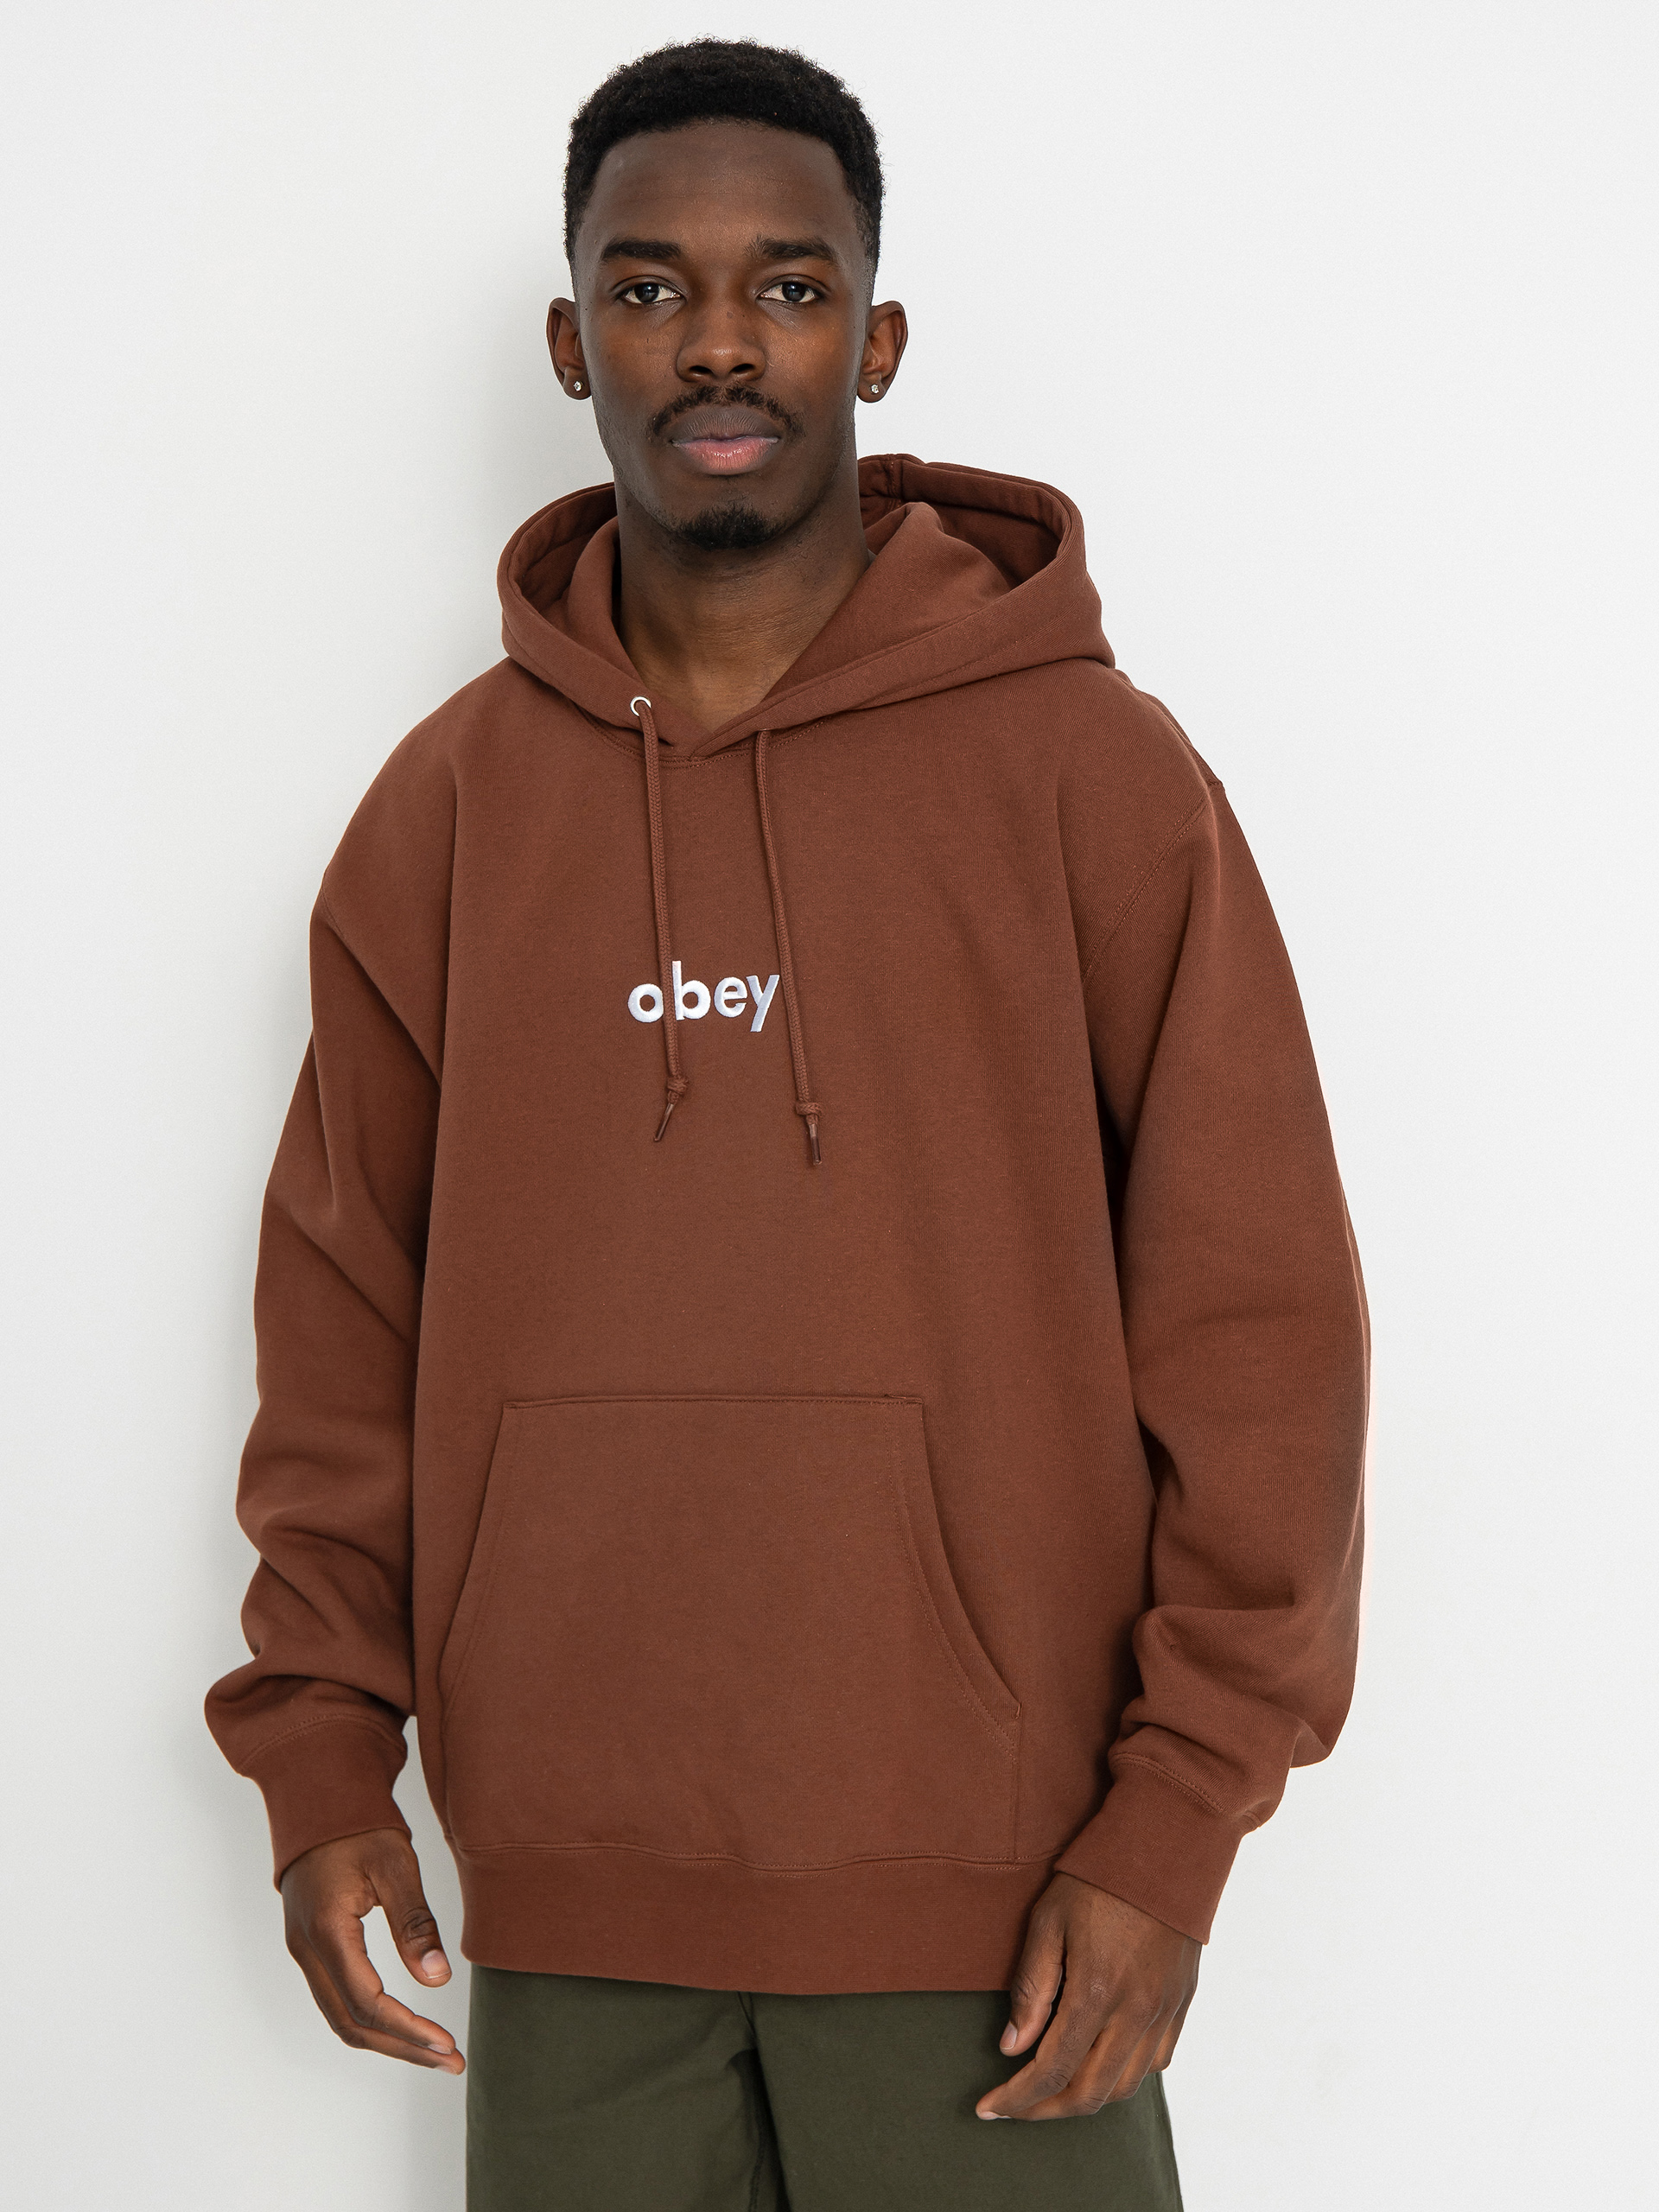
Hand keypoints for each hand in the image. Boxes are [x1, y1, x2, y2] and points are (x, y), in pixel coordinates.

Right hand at [280, 1828, 463, 2072]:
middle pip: (351, 2024)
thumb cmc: (358, 1825)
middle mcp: (307, 1950)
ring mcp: (304, 1951)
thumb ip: (414, 1923)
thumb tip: (437, 1981)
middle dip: (403, 2048)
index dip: (408, 2030)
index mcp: (327, 1931)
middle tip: (450, 2061)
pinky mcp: (310, 1947)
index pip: (366, 2003)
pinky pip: (336, 1999)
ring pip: (341, 2018)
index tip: (446, 2044)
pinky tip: (403, 2025)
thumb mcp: (395, 1865)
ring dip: (388, 2041)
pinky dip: (370, 2021)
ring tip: (434, 2052)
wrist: (318, 1799)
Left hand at [975, 1873, 1198, 2119]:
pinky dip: (1122, 2077)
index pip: (1053, 2070)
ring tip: (1051, 2090)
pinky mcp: (1180, 2005)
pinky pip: (1155, 2063)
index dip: (1017, 2098)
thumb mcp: (1049, 1920)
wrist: (1166, 1849)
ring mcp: (1163, 2012)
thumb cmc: (1098, 1879)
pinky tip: (1099, 2063)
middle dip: (1046, 2110)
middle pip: (1090, 2094)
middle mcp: (1135, 2012)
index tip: (988, 2108)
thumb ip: (1031, 1987)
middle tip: (1015, 2107)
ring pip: (1125, 2087)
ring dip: (1084, 2099)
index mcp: (1097, 1991)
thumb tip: (1011, 2047)